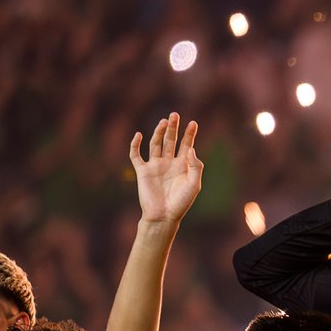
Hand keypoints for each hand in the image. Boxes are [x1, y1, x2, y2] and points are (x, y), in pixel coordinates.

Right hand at [130, 112, 204, 227]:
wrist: (164, 216)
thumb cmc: (181, 202)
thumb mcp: (194, 184)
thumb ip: (195, 166)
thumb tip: (190, 148)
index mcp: (182, 165)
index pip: (186, 145)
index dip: (189, 134)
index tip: (193, 123)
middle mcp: (168, 163)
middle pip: (171, 141)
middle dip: (173, 128)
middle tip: (175, 115)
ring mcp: (155, 166)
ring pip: (156, 144)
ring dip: (159, 132)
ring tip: (164, 122)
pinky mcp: (143, 171)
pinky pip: (136, 155)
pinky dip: (135, 145)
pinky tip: (139, 135)